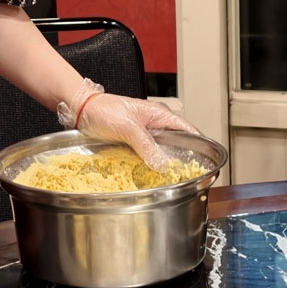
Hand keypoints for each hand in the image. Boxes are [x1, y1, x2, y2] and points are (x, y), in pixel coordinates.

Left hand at [59, 78, 199, 170]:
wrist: (83, 110)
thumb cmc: (104, 109)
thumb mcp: (128, 127)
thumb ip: (146, 145)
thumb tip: (162, 163)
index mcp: (160, 115)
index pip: (187, 130)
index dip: (197, 144)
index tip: (204, 160)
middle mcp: (155, 124)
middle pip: (175, 144)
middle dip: (180, 158)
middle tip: (183, 175)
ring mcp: (144, 135)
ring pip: (160, 152)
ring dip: (162, 163)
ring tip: (168, 178)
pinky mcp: (133, 143)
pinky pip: (146, 156)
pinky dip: (148, 165)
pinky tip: (148, 175)